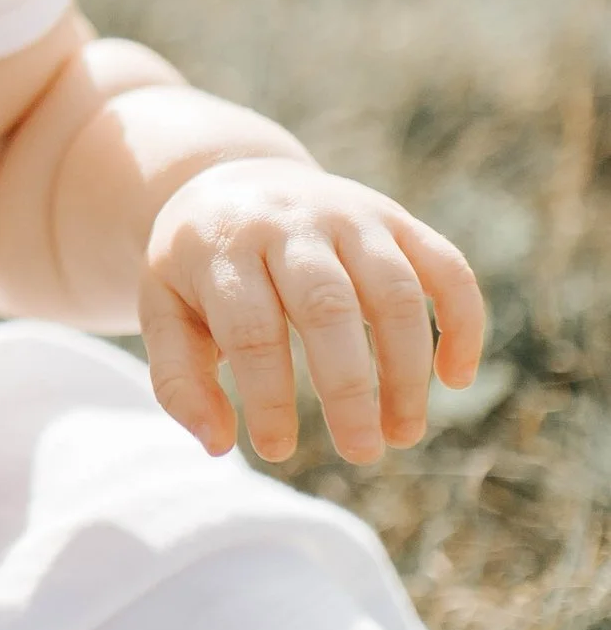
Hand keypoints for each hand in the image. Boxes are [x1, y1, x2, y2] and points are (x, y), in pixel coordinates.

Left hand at [140, 158, 484, 464]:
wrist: (232, 177)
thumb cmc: (199, 266)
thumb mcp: (165, 311)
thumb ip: (178, 379)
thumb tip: (218, 445)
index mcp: (224, 246)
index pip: (253, 328)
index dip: (270, 396)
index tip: (276, 451)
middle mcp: (292, 224)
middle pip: (328, 307)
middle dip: (350, 387)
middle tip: (363, 452)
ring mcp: (351, 215)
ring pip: (394, 290)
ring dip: (408, 368)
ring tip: (403, 433)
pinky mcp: (397, 218)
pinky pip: (446, 265)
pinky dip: (464, 320)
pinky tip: (455, 377)